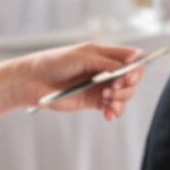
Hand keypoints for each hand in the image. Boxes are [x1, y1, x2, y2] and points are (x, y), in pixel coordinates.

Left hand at [8, 42, 149, 119]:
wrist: (33, 81)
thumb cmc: (55, 62)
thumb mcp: (83, 57)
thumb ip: (107, 63)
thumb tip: (130, 66)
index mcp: (105, 54)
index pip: (132, 58)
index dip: (137, 67)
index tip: (129, 75)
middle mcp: (106, 70)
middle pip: (132, 79)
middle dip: (128, 85)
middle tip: (114, 88)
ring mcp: (101, 87)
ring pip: (125, 95)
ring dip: (121, 99)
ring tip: (106, 99)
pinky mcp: (94, 102)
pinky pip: (113, 108)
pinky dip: (115, 112)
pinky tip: (108, 114)